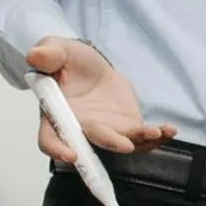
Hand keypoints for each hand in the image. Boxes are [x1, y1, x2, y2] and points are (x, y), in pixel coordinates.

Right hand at [25, 36, 155, 159]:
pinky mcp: (126, 127)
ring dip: (140, 141)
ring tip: (156, 133)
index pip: (50, 138)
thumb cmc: (68, 60)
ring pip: (122, 143)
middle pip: (93, 142)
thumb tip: (35, 57)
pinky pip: (142, 137)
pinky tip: (170, 130)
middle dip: (109, 143)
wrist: (92, 65)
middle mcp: (80, 129)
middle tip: (125, 144)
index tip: (71, 155)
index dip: (58, 149)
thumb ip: (47, 54)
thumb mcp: (57, 50)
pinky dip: (157, 136)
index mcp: (56, 114)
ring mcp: (106, 131)